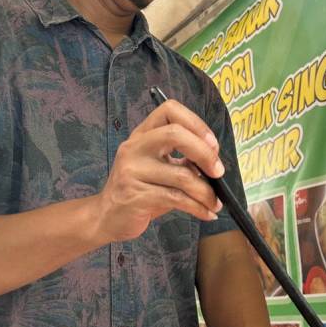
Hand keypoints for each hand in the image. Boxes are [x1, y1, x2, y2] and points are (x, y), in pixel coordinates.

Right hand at [91, 99, 224, 242]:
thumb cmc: (140, 191)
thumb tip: (215, 163)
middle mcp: (134, 147)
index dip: (196, 123)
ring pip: (181, 175)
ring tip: (215, 203)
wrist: (107, 217)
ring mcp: (132, 171)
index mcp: (142, 135)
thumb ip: (182, 160)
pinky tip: (207, 213)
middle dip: (205, 153)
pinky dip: (198, 208)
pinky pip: (176, 199)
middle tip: (218, 172)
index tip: (213, 145)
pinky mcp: (135, 196)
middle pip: (175, 134)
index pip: (169, 109)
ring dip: (206, 192)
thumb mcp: (159, 168)